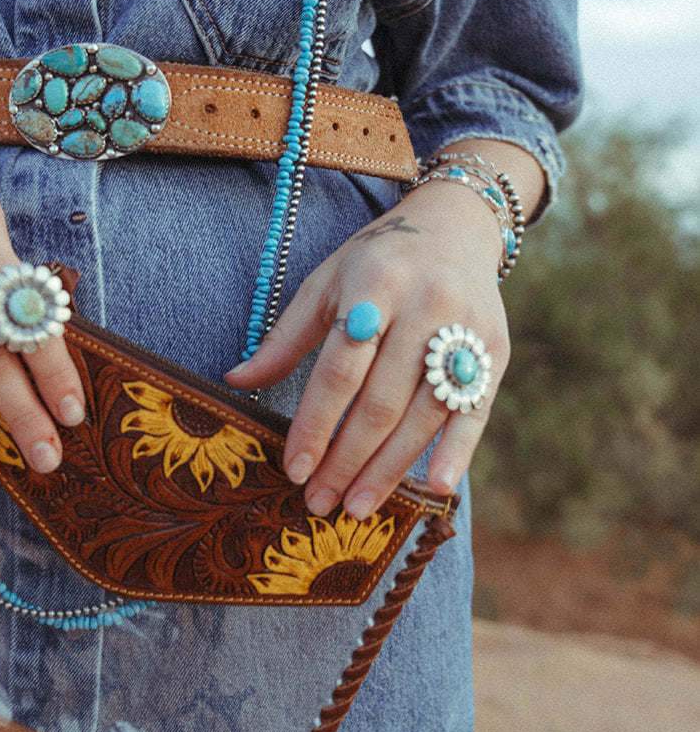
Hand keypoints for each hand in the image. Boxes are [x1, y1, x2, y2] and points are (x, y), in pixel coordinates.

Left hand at [225, 180, 509, 517]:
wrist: (455, 226)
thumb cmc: (376, 261)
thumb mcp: (326, 283)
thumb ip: (285, 337)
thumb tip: (235, 382)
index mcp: (374, 285)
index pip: (339, 371)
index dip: (315, 425)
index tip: (294, 469)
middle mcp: (425, 307)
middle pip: (381, 401)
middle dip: (347, 459)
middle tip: (321, 501)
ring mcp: (465, 330)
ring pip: (424, 414)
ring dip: (389, 468)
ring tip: (358, 506)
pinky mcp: (496, 350)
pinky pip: (475, 410)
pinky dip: (457, 452)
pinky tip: (434, 487)